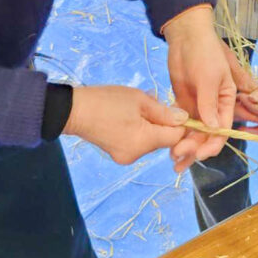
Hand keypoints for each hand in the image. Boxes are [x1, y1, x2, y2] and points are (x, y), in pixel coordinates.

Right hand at [64, 86, 187, 164]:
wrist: (73, 110)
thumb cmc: (106, 101)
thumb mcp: (139, 100)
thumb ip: (164, 112)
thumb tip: (184, 119)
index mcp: (144, 141)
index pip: (176, 137)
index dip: (179, 123)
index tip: (172, 108)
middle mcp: (137, 155)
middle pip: (163, 140)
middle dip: (162, 123)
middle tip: (150, 103)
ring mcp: (126, 157)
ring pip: (150, 141)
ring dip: (150, 126)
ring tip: (135, 108)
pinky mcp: (118, 155)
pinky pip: (137, 143)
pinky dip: (138, 131)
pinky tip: (127, 117)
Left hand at [164, 6, 239, 171]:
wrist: (186, 37)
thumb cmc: (204, 53)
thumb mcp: (209, 77)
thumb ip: (209, 102)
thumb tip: (213, 127)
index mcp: (228, 101)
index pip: (223, 129)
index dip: (212, 144)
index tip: (199, 154)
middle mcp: (215, 108)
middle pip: (207, 136)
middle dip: (195, 149)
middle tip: (178, 157)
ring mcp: (198, 107)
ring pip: (194, 134)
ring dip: (185, 148)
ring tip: (173, 161)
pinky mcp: (183, 104)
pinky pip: (181, 126)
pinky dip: (176, 137)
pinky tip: (167, 148)